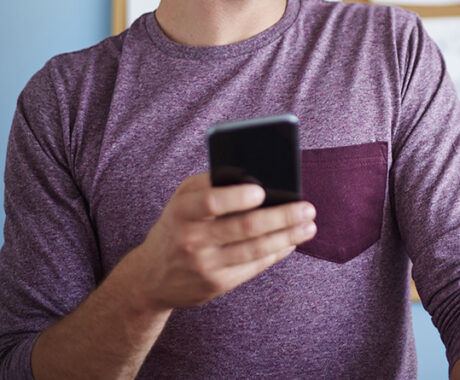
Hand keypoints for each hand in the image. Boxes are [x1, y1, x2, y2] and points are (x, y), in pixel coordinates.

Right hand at [124, 172, 315, 311]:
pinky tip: (291, 242)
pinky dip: (276, 253)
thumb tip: (257, 175)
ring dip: (288, 237)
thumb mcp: (182, 200)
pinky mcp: (217, 284)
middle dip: (281, 217)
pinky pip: (254, 267)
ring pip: (255, 250)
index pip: (210, 203)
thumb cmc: (177, 224)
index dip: (237, 197)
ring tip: (309, 226)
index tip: (263, 190)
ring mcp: (204, 266)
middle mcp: (191, 240)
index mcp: (181, 212)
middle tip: (308, 208)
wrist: (150, 277)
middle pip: (244, 228)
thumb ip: (211, 184)